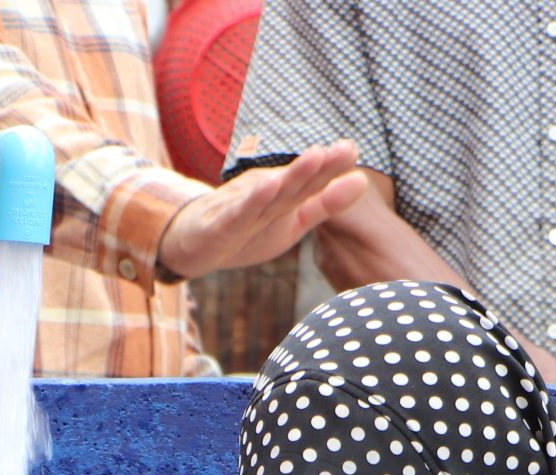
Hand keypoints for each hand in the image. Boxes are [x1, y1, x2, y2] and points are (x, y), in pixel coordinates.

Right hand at [158, 141, 363, 281]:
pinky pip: (237, 213)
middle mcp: (263, 195)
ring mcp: (241, 209)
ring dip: (289, 176)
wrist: (192, 243)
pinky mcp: (220, 226)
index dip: (331, 167)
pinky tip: (266, 188)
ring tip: (313, 158)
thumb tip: (363, 180)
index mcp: (283, 195)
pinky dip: (251, 202)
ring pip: (268, 193)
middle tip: (341, 150)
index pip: (311, 181)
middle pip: (293, 182)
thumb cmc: (248, 229)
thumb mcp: (292, 221)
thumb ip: (325, 203)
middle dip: (316, 167)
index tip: (353, 149)